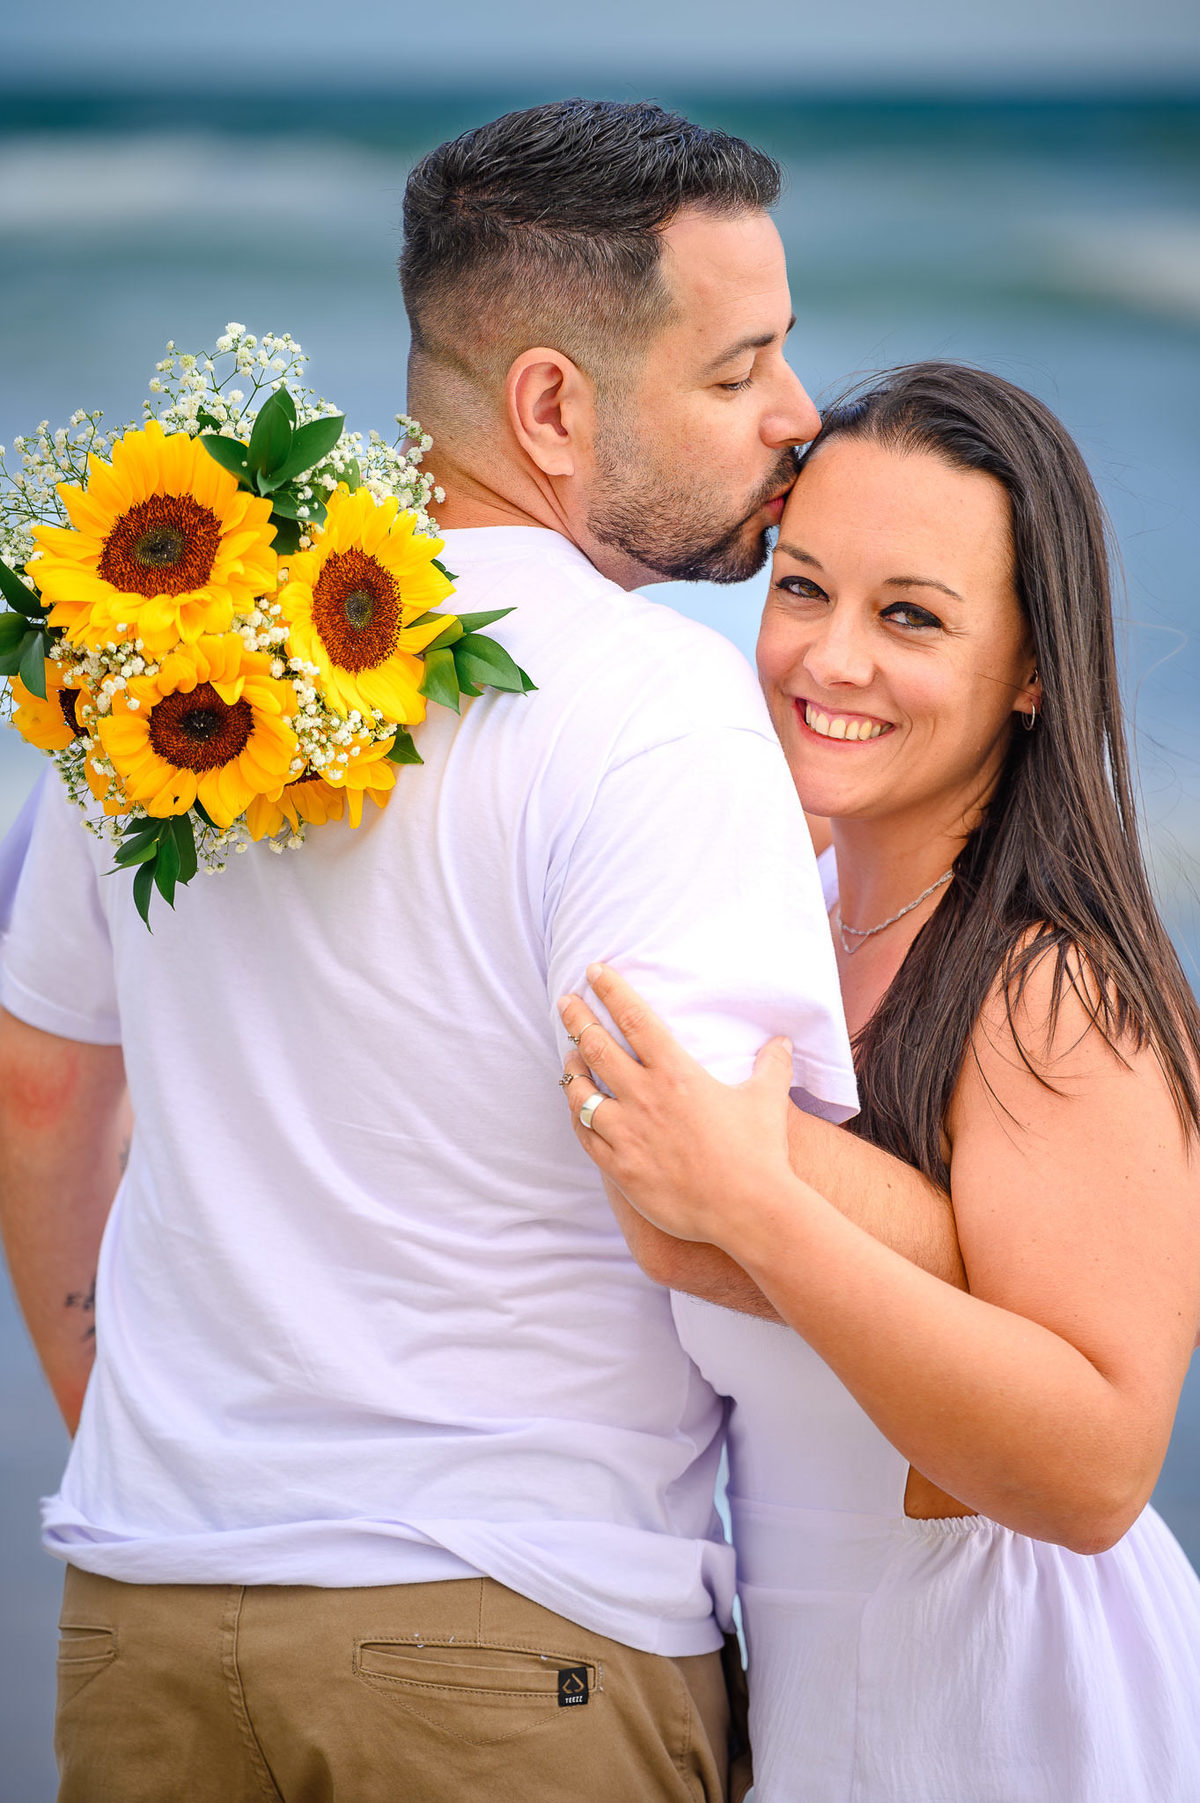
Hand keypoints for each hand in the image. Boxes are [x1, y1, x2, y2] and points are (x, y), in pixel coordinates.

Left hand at [557, 963, 797, 1250]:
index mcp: (676, 1073)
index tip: (594, 972)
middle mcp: (645, 1097)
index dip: (611, 991)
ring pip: (581, 1092)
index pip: (634, 1019)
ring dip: (571, 1068)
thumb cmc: (759, 1152)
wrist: (748, 1210)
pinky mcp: (620, 1167)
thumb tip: (783, 1042)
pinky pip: (585, 1134)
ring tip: (569, 1055)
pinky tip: (577, 1107)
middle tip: (566, 1002)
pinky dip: (578, 1115)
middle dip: (577, 1019)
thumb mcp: (768, 1099)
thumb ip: (772, 1065)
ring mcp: (628, 1134)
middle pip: (596, 1047)